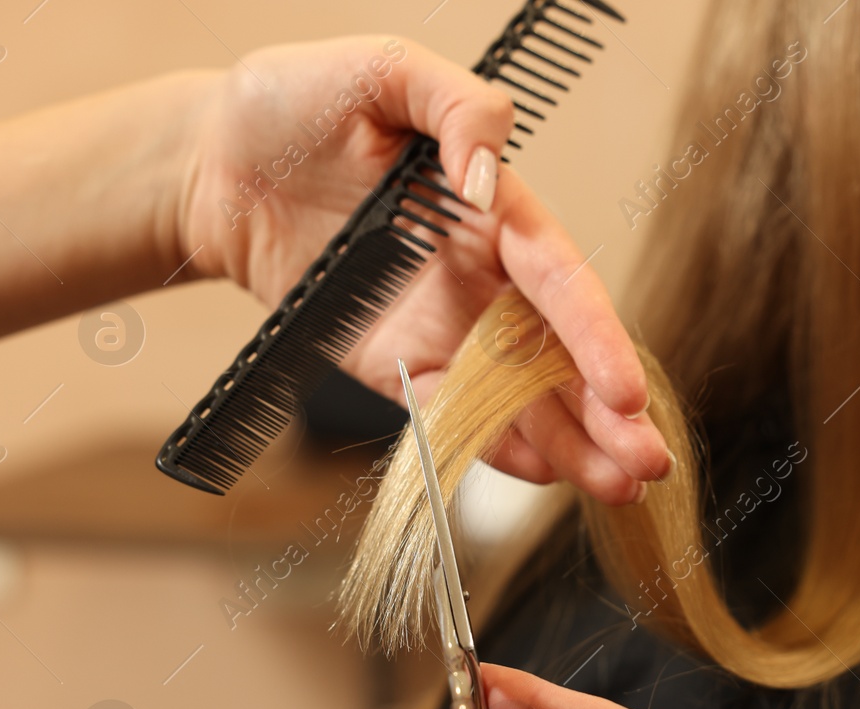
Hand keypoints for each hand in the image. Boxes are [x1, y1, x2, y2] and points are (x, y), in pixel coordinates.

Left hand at [174, 37, 669, 505]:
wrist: (211, 164)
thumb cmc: (294, 106)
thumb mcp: (382, 70)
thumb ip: (456, 105)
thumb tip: (487, 179)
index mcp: (494, 212)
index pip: (561, 282)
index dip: (597, 337)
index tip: (625, 391)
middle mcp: (482, 277)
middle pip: (560, 354)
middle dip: (609, 413)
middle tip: (647, 463)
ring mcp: (443, 327)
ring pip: (521, 396)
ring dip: (571, 444)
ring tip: (617, 488)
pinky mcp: (396, 366)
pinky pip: (453, 414)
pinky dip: (496, 447)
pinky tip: (541, 474)